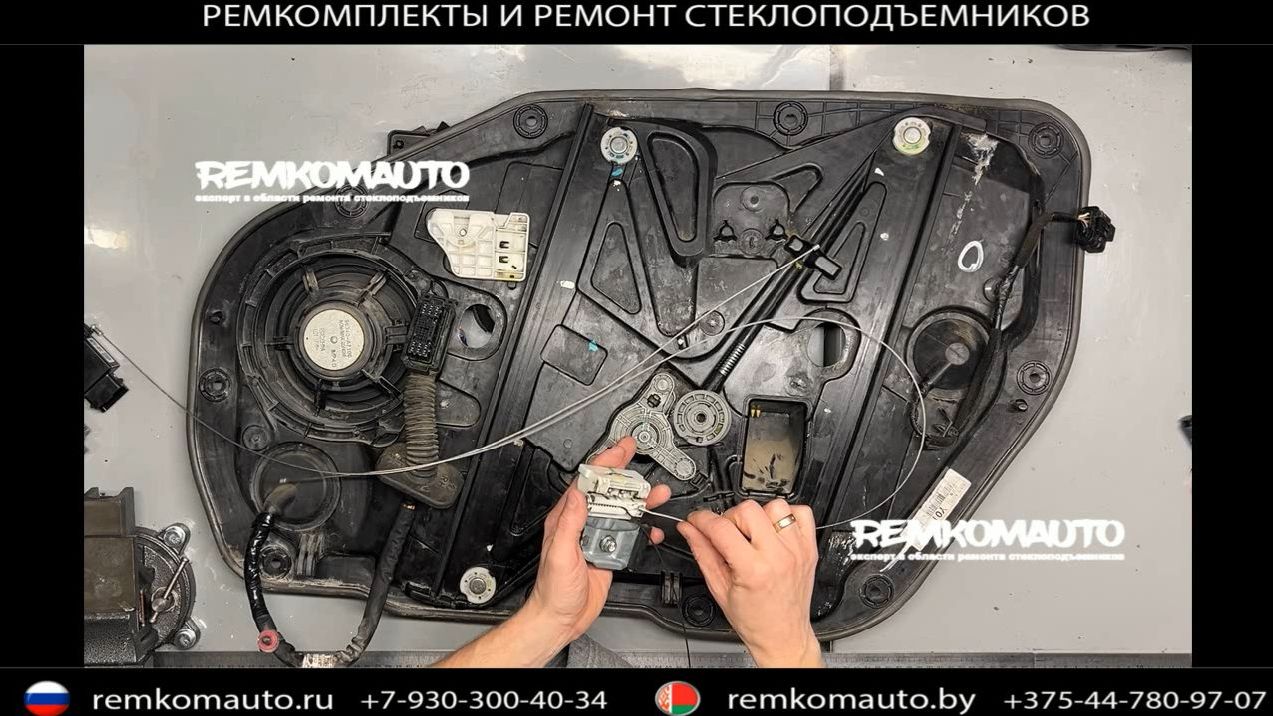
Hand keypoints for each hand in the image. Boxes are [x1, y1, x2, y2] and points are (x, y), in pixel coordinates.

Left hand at [521, 436, 671, 644]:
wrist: (561, 619)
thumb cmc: (553, 591)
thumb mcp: (560, 553)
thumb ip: (569, 523)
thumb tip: (578, 494)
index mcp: (566, 520)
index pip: (586, 484)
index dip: (603, 465)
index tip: (617, 450)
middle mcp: (582, 525)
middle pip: (607, 492)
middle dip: (624, 474)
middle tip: (637, 456)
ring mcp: (597, 538)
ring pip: (622, 512)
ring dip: (640, 502)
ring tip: (657, 492)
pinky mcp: (610, 553)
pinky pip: (630, 535)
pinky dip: (644, 530)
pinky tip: (653, 528)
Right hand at [678, 498, 822, 666]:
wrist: (783, 636)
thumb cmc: (754, 620)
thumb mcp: (719, 588)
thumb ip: (703, 553)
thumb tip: (689, 530)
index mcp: (753, 570)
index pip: (720, 527)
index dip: (701, 519)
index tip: (696, 521)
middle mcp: (778, 556)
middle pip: (748, 509)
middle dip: (730, 518)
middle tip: (728, 535)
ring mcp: (797, 550)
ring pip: (775, 506)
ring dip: (759, 516)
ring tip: (753, 535)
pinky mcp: (809, 548)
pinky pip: (801, 513)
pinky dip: (786, 517)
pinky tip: (775, 532)